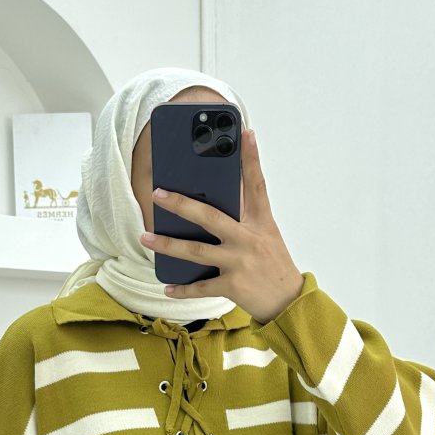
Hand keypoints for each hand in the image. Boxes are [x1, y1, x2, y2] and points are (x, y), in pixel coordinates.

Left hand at [139, 128, 304, 324]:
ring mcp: (239, 262)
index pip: (256, 184)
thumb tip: (211, 203)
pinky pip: (200, 286)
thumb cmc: (273, 265)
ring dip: (167, 245)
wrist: (288, 301)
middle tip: (157, 193)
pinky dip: (182, 289)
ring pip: (195, 251)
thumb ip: (243, 219)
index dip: (251, 158)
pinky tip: (167, 287)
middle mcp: (248, 239)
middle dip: (180, 204)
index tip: (245, 132)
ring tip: (145, 238)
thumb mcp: (265, 236)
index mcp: (260, 222)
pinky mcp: (233, 285)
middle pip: (209, 216)